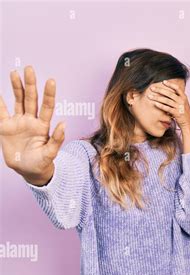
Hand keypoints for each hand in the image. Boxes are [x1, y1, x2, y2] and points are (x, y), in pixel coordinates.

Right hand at [0, 66, 64, 185]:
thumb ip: (57, 140)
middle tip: (30, 69)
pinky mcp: (6, 127)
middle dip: (30, 84)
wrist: (28, 171)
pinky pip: (0, 112)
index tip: (51, 80)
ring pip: (18, 101)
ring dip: (17, 87)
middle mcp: (31, 120)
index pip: (47, 106)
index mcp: (43, 126)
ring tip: (15, 73)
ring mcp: (18, 122)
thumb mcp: (50, 154)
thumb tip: (64, 123)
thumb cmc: (42, 163)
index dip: (49, 94)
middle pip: (31, 99)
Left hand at [147, 81, 189, 129]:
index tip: (163, 81)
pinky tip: (155, 104)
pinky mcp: (177, 113)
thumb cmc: (184, 112)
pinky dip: (161, 106)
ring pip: (166, 100)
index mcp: (184, 97)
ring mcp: (179, 107)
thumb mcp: (183, 103)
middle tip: (151, 88)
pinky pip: (167, 108)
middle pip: (169, 93)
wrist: (189, 122)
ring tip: (150, 96)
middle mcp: (182, 101)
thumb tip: (168, 91)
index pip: (177, 88)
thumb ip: (177, 97)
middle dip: (159, 90)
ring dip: (157, 98)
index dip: (170, 84)